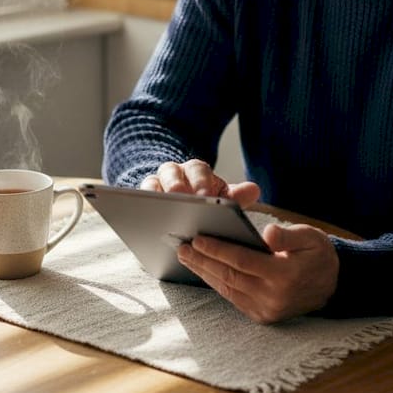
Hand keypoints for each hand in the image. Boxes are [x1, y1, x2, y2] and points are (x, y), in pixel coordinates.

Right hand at [139, 159, 260, 207]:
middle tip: (182, 202)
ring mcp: (156, 184)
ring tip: (162, 214)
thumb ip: (236, 196)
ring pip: (152, 183)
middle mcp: (175, 173)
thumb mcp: (220, 198)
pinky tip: (148, 222)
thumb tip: (254, 190)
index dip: (202, 182)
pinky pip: (138, 198)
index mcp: (196, 171)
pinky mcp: (142, 198)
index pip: (199, 170)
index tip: (206, 196)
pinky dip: (141, 205)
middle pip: (172, 173)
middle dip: (177, 187)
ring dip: (156, 196)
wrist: (180, 205)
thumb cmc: (204, 203)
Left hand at [177, 222, 338, 323]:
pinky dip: (217, 284)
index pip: (242, 261)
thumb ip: (289, 235)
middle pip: (229, 276)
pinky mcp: (262, 316)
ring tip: (187, 257)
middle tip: (181, 247)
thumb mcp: (312, 238)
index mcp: (285, 274)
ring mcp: (267, 309)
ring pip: (228, 289)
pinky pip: (233, 298)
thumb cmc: (319, 255)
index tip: (197, 239)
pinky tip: (205, 271)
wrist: (334, 287)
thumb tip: (268, 232)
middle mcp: (273, 296)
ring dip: (204, 272)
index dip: (218, 249)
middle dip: (202, 260)